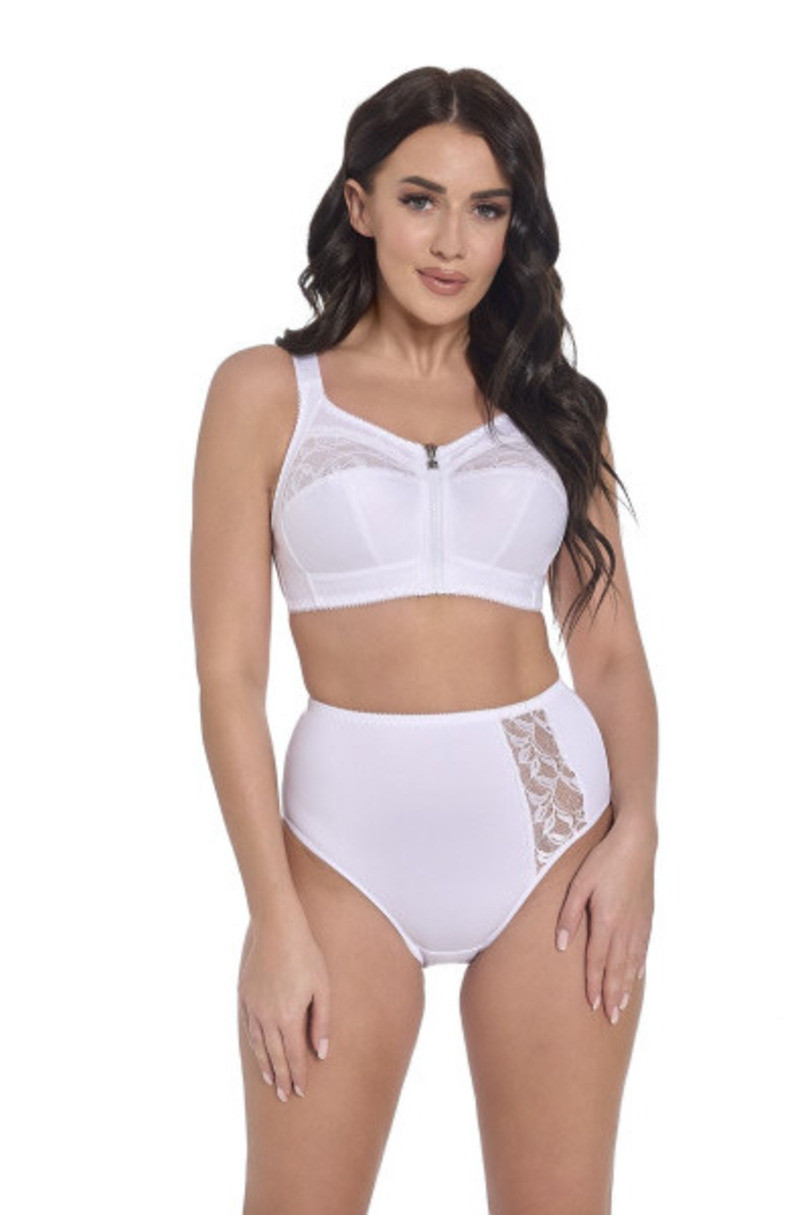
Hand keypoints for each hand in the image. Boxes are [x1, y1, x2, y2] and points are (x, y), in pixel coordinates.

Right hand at [237, 908, 330, 1101]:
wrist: (277, 928)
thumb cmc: (306, 955)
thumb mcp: (322, 987)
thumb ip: (322, 1022)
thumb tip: (322, 1052)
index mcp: (289, 1016)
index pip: (293, 1056)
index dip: (298, 1076)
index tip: (301, 1092)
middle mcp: (268, 1017)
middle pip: (275, 1056)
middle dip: (281, 1078)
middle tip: (285, 1097)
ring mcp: (254, 1008)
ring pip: (259, 1045)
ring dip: (265, 1065)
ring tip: (270, 1082)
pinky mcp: (245, 996)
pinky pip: (249, 1028)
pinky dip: (254, 1045)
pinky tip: (258, 1050)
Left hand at [555, 812, 655, 1023]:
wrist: (637, 843)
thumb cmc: (604, 860)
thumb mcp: (579, 883)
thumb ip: (569, 915)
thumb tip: (560, 945)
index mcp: (606, 920)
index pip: (598, 961)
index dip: (594, 985)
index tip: (591, 1006)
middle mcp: (625, 927)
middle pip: (617, 969)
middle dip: (613, 995)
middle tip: (611, 1019)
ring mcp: (639, 923)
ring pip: (632, 962)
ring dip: (626, 986)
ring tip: (622, 1006)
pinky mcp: (647, 916)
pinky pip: (643, 948)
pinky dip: (639, 966)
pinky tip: (636, 976)